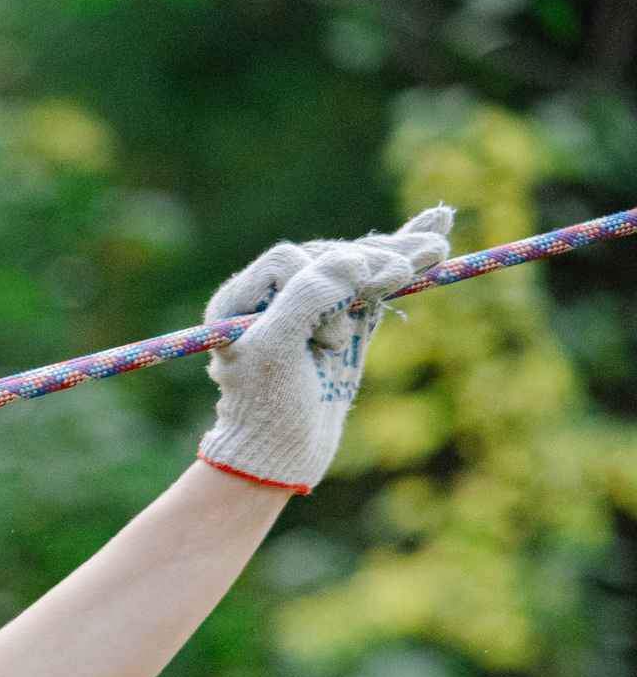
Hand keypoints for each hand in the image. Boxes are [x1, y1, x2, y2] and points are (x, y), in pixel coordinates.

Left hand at [196, 206, 451, 493]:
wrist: (282, 455)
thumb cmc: (268, 409)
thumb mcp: (277, 352)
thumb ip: (307, 299)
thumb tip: (353, 256)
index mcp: (239, 299)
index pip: (290, 261)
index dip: (320, 280)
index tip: (333, 326)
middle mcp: (274, 296)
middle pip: (330, 259)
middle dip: (370, 261)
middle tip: (404, 271)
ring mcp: (312, 307)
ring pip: (357, 268)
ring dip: (399, 254)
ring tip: (438, 246)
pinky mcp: (345, 320)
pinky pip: (374, 283)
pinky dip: (404, 258)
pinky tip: (438, 221)